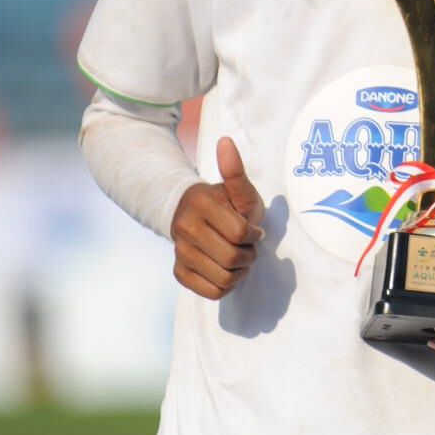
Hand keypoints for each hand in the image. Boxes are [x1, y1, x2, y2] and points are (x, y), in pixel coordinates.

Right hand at [168, 136, 265, 299]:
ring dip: (240, 271)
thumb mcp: (238, 189)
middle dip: (249, 255)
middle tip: (247, 246)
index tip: (253, 230)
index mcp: (200, 204)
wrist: (195, 218)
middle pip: (232, 258)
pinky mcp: (179, 273)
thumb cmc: (226, 204)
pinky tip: (226, 270)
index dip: (254, 235)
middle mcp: (185, 228)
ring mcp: (180, 252)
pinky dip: (227, 285)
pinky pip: (213, 292)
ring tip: (238, 258)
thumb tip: (225, 141)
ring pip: (224, 278)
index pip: (240, 233)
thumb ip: (235, 170)